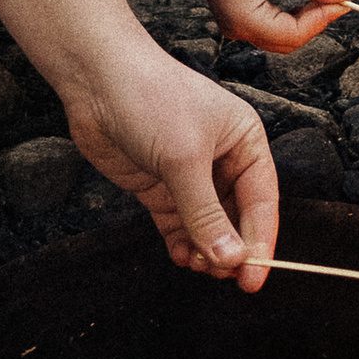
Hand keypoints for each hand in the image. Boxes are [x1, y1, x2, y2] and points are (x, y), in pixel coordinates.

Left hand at [64, 37, 280, 280]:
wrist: (96, 80)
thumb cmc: (151, 98)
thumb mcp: (185, 159)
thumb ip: (206, 214)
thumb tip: (231, 259)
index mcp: (244, 142)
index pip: (262, 201)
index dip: (260, 242)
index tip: (254, 279)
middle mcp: (222, 159)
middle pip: (237, 218)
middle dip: (230, 249)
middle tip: (221, 276)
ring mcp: (189, 175)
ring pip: (207, 227)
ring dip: (205, 251)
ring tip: (195, 264)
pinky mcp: (160, 185)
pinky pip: (179, 225)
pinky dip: (181, 244)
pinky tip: (180, 256)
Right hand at [179, 0, 351, 51]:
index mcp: (246, 20)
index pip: (295, 34)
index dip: (323, 18)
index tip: (344, 0)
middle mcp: (238, 28)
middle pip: (288, 39)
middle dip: (315, 19)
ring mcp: (235, 23)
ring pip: (281, 32)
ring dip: (304, 15)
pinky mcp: (237, 12)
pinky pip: (270, 21)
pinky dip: (289, 10)